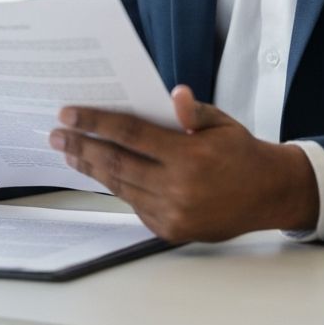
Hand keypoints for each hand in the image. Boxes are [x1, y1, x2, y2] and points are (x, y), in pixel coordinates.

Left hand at [48, 85, 318, 241]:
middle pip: (116, 163)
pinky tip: (99, 173)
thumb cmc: (241, 151)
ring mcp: (172, 213)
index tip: (69, 113)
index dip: (96, 123)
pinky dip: (114, 187)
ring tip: (69, 153)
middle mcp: (177, 188)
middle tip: (56, 134)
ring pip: (120, 186)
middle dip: (81, 147)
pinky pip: (134, 204)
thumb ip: (193, 109)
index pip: (130, 134)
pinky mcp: (170, 230)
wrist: (267, 194)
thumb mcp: (221, 122)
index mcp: (188, 157)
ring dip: (91, 168)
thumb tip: (174, 93)